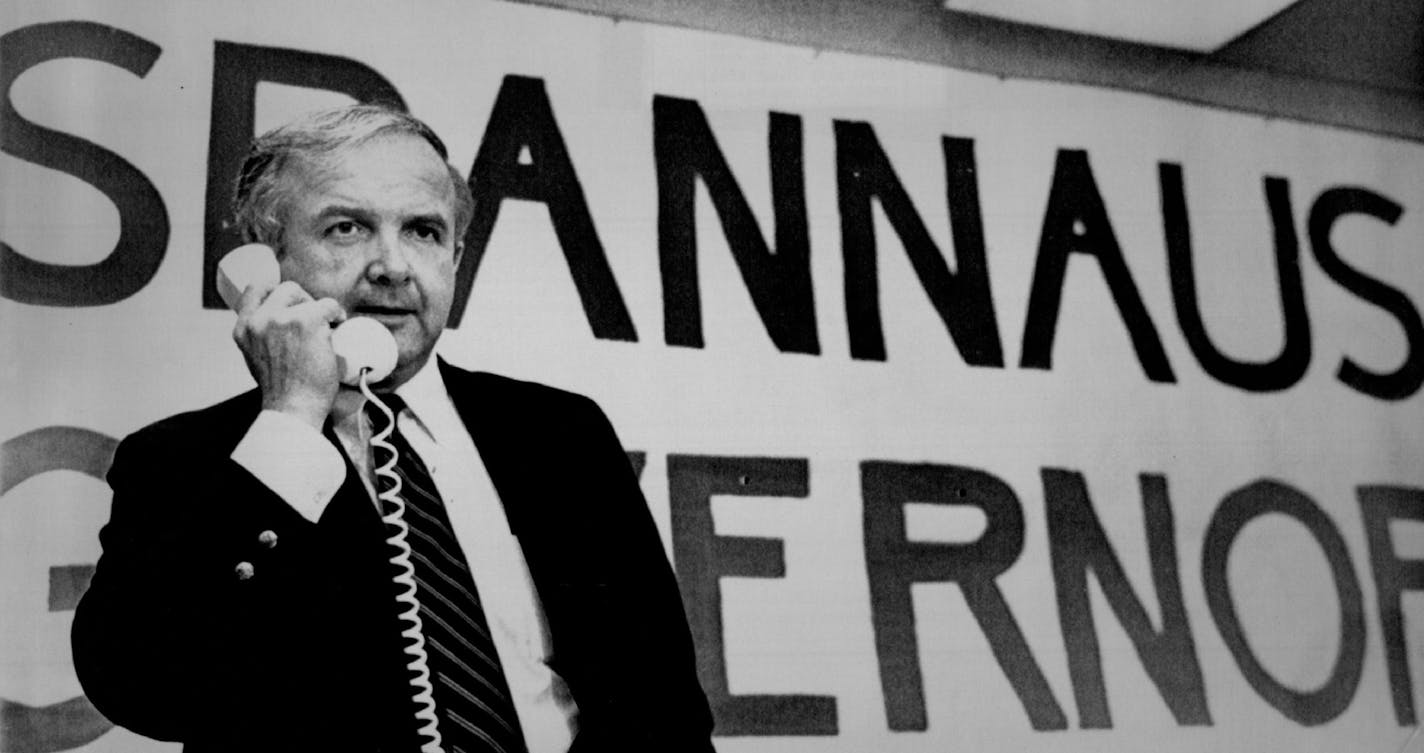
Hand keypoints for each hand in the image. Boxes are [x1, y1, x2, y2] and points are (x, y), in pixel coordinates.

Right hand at [232, 281, 346, 429]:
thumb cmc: (283, 391)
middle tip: (316, 318)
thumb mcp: (257, 358)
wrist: (294, 409)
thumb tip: (280, 322)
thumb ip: (262, 338)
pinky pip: (328, 305)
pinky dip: (337, 314)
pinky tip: (339, 325)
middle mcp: (258, 320)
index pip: (255, 288)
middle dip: (304, 300)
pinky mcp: (306, 321)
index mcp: (243, 329)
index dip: (276, 288)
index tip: (292, 298)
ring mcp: (281, 319)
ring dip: (320, 310)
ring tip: (327, 329)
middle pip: (285, 289)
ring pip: (307, 297)